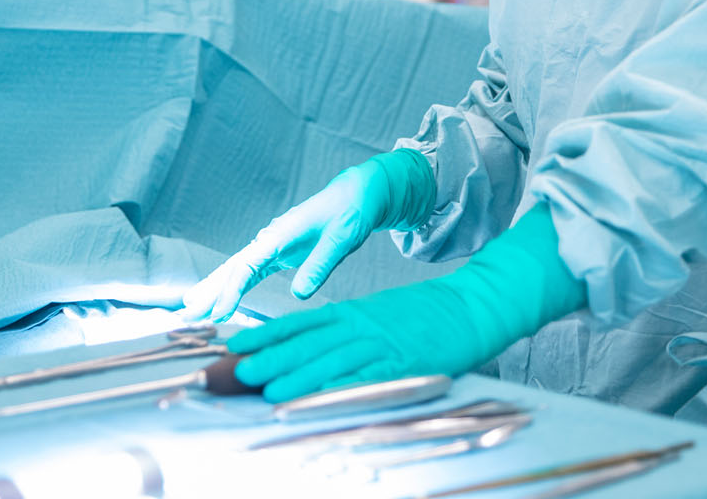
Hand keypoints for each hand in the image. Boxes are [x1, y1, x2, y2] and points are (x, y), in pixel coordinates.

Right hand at [179, 151, 432, 322]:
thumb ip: (320, 265)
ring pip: (235, 269)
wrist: (356, 194)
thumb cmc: (350, 212)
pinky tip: (219, 299)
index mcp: (281, 234)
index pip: (248, 266)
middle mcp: (270, 238)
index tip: (218, 313)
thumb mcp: (342, 239)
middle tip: (186, 314)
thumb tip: (299, 294)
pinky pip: (248, 272)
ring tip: (190, 309)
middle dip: (209, 291)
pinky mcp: (277, 253)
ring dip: (213, 288)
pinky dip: (231, 286)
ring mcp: (271, 245)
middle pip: (232, 267)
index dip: (231, 290)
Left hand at [227, 278, 479, 401]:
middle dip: (270, 358)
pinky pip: (368, 379)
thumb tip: (312, 344)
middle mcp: (361, 326)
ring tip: (267, 391)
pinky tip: (322, 400)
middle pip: (308, 342)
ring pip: (332, 361)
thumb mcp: (378, 312)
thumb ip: (346, 327)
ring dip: (298, 377)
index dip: (265, 334)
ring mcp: (382, 345)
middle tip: (237, 371)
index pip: (300, 322)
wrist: (471, 306)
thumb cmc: (425, 313)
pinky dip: (342, 390)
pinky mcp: (404, 366)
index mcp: (353, 312)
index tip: (235, 343)